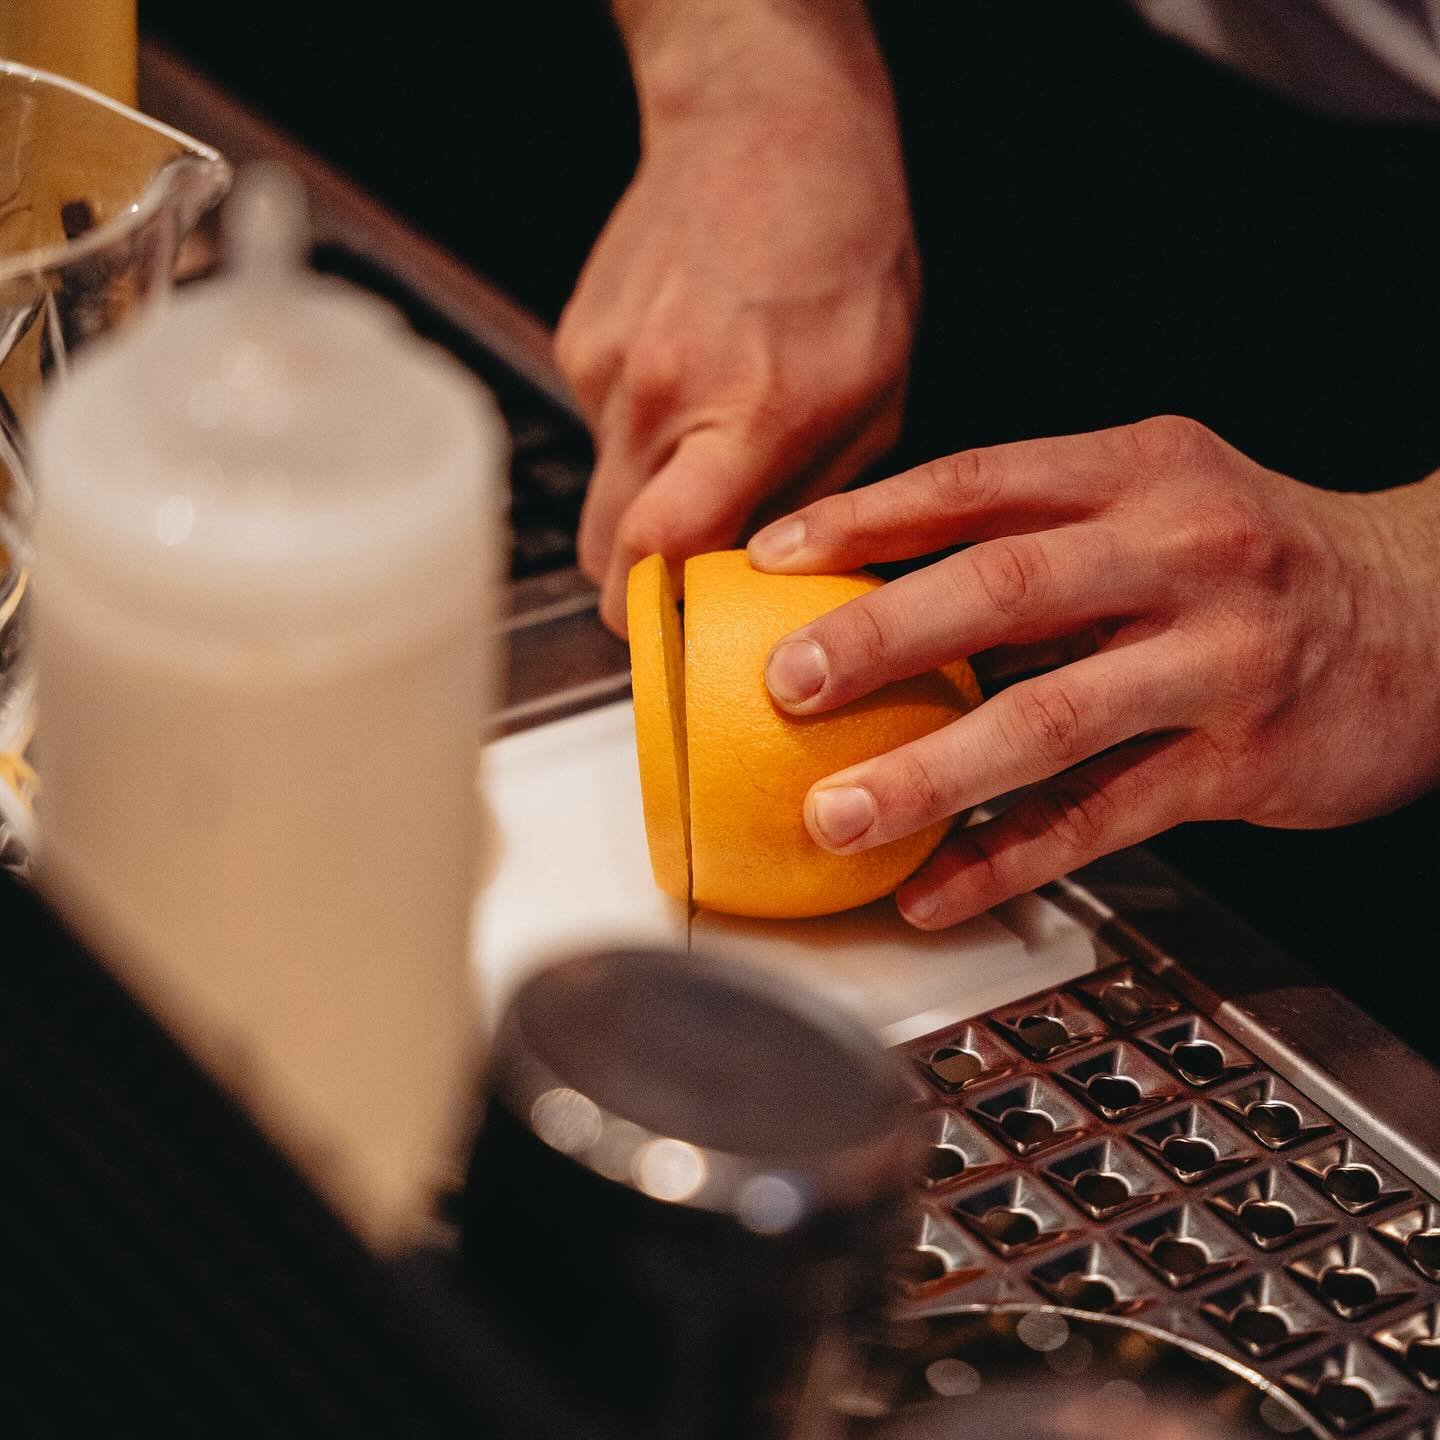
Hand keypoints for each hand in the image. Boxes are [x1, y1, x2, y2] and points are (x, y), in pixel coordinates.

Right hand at [557, 1, 917, 632]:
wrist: (762, 117)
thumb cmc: (840, 242)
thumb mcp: (878, 391)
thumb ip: (821, 501)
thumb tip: (770, 584)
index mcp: (745, 411)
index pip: (657, 558)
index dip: (658, 622)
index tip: (683, 646)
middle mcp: (657, 394)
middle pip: (605, 556)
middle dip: (641, 590)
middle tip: (692, 586)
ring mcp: (603, 368)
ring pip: (597, 499)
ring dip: (643, 512)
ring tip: (702, 465)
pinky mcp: (576, 344)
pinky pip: (596, 434)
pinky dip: (637, 443)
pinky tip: (684, 395)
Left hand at [746, 416, 1439, 926]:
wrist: (1436, 617)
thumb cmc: (1260, 564)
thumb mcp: (1160, 505)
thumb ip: (1037, 537)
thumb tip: (875, 590)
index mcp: (1139, 471)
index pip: (976, 480)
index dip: (864, 518)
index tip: (772, 557)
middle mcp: (1180, 550)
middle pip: (1003, 587)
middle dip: (881, 637)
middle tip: (785, 684)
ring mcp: (1216, 657)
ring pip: (1050, 719)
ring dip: (931, 773)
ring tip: (838, 816)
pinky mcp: (1243, 759)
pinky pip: (1104, 817)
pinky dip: (1010, 858)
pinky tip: (936, 888)